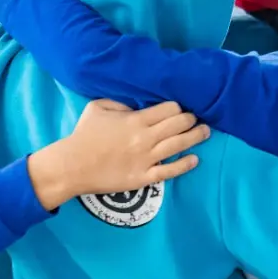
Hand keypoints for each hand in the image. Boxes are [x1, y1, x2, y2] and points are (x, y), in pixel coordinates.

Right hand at [27, 100, 209, 210]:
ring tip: (205, 132)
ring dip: (195, 137)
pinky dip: (184, 165)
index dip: (178, 106)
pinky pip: (169, 171)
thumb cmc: (84, 135)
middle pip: (179, 125)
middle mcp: (145, 138)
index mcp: (135, 120)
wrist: (72, 166)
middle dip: (191, 119)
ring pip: (178, 145)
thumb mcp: (98, 107)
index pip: (169, 108)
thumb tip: (136, 102)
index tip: (182, 107)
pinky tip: (195, 159)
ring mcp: (145, 159)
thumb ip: (120, 101)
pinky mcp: (143, 177)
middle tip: (198, 118)